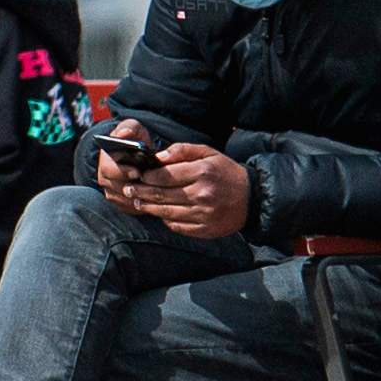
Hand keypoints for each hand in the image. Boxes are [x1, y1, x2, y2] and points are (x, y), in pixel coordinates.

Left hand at [96, 137, 252, 239]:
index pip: (166, 175)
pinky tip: (158, 214)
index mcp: (203, 172)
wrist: (252, 198)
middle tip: (128, 190)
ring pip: (167, 212)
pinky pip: (178, 226)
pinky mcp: (205, 229)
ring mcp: (203, 214)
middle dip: (142, 192)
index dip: (148, 176)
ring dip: (149, 208)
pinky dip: (166, 220)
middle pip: (163, 195)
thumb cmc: (226, 172)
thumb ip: (182, 151)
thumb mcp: (209, 153)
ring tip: (137, 202)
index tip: (138, 176)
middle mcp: (202, 194)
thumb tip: (157, 157)